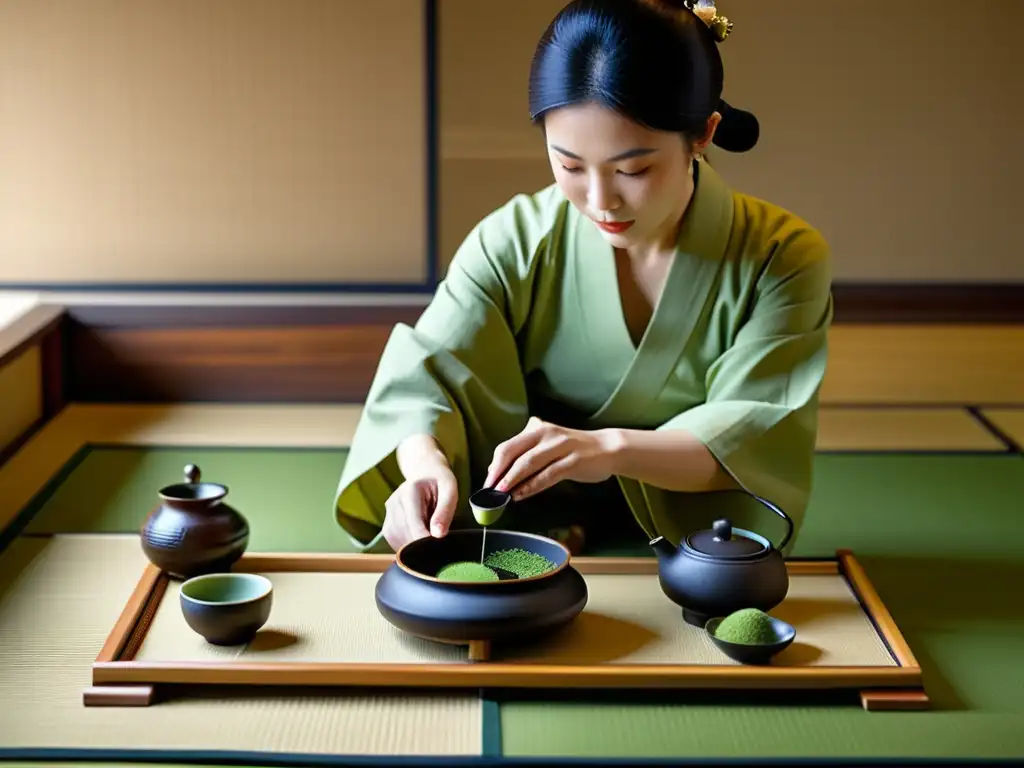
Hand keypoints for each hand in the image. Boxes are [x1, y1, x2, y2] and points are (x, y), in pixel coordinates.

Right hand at [383, 435, 458, 550]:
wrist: (425, 472)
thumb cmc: (440, 481)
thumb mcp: (450, 490)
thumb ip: (444, 511)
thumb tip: (438, 535)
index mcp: (410, 491)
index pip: (413, 522)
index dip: (424, 540)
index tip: (437, 549)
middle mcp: (394, 501)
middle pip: (404, 533)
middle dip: (421, 545)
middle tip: (437, 549)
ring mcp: (389, 512)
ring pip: (397, 539)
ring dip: (413, 547)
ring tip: (429, 541)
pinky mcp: (388, 522)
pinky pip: (395, 540)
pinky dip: (407, 545)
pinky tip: (420, 540)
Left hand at [484, 417, 618, 500]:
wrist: (607, 448)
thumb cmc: (573, 449)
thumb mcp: (548, 443)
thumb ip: (526, 452)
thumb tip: (497, 470)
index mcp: (537, 429)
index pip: (508, 445)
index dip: (495, 464)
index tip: (486, 481)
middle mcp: (547, 434)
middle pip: (514, 451)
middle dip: (499, 472)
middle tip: (489, 489)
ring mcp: (561, 447)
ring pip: (529, 463)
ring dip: (512, 480)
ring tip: (501, 494)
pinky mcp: (573, 461)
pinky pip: (548, 475)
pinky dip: (532, 486)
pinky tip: (522, 496)